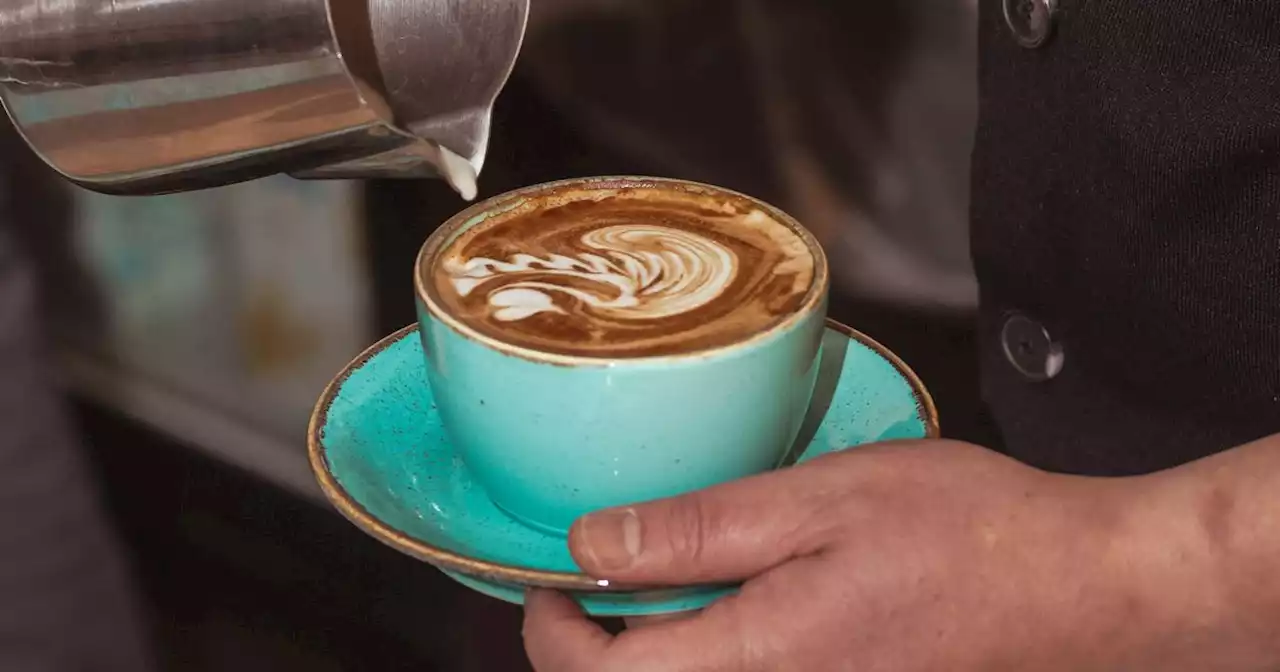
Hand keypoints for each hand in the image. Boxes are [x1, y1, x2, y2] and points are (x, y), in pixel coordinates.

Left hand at [522, 440, 1233, 670]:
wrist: (1078, 590)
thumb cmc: (967, 537)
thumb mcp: (819, 503)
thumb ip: (698, 530)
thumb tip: (595, 542)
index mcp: (760, 660)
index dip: (553, 633)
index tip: (551, 580)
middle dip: (598, 646)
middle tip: (601, 576)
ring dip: (655, 651)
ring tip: (666, 581)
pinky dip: (712, 651)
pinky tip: (735, 600)